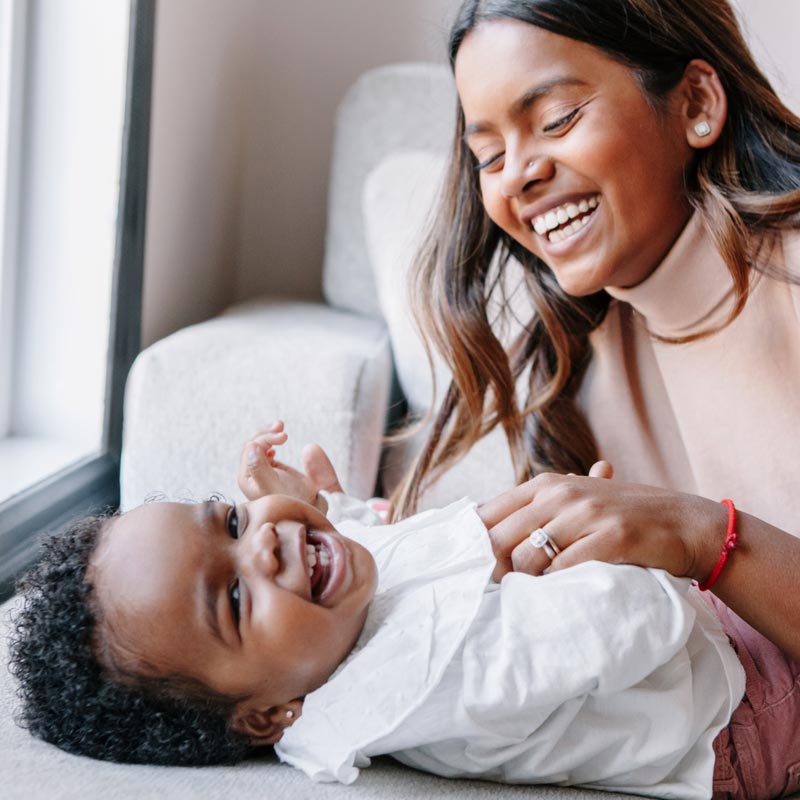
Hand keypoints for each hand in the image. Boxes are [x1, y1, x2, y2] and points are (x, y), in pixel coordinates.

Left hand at [237, 420, 343, 512]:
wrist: (313, 510)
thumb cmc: (293, 501)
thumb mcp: (274, 486)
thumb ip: (260, 468)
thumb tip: (251, 447)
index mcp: (247, 478)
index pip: (250, 449)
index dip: (266, 438)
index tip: (285, 436)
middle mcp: (251, 473)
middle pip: (252, 444)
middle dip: (267, 433)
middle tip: (282, 425)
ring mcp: (262, 469)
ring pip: (259, 444)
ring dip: (269, 433)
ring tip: (281, 426)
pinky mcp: (273, 468)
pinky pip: (267, 448)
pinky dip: (274, 440)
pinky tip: (281, 439)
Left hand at [478, 463, 724, 582]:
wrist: (683, 522)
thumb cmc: (621, 515)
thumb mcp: (575, 500)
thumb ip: (536, 509)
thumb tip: (485, 524)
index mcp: (545, 484)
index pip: (489, 512)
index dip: (474, 544)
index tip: (471, 569)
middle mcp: (561, 493)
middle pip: (500, 537)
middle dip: (493, 569)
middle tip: (499, 591)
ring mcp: (586, 513)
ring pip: (528, 555)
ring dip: (525, 581)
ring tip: (532, 594)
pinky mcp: (611, 537)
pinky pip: (565, 568)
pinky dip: (556, 586)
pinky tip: (560, 594)